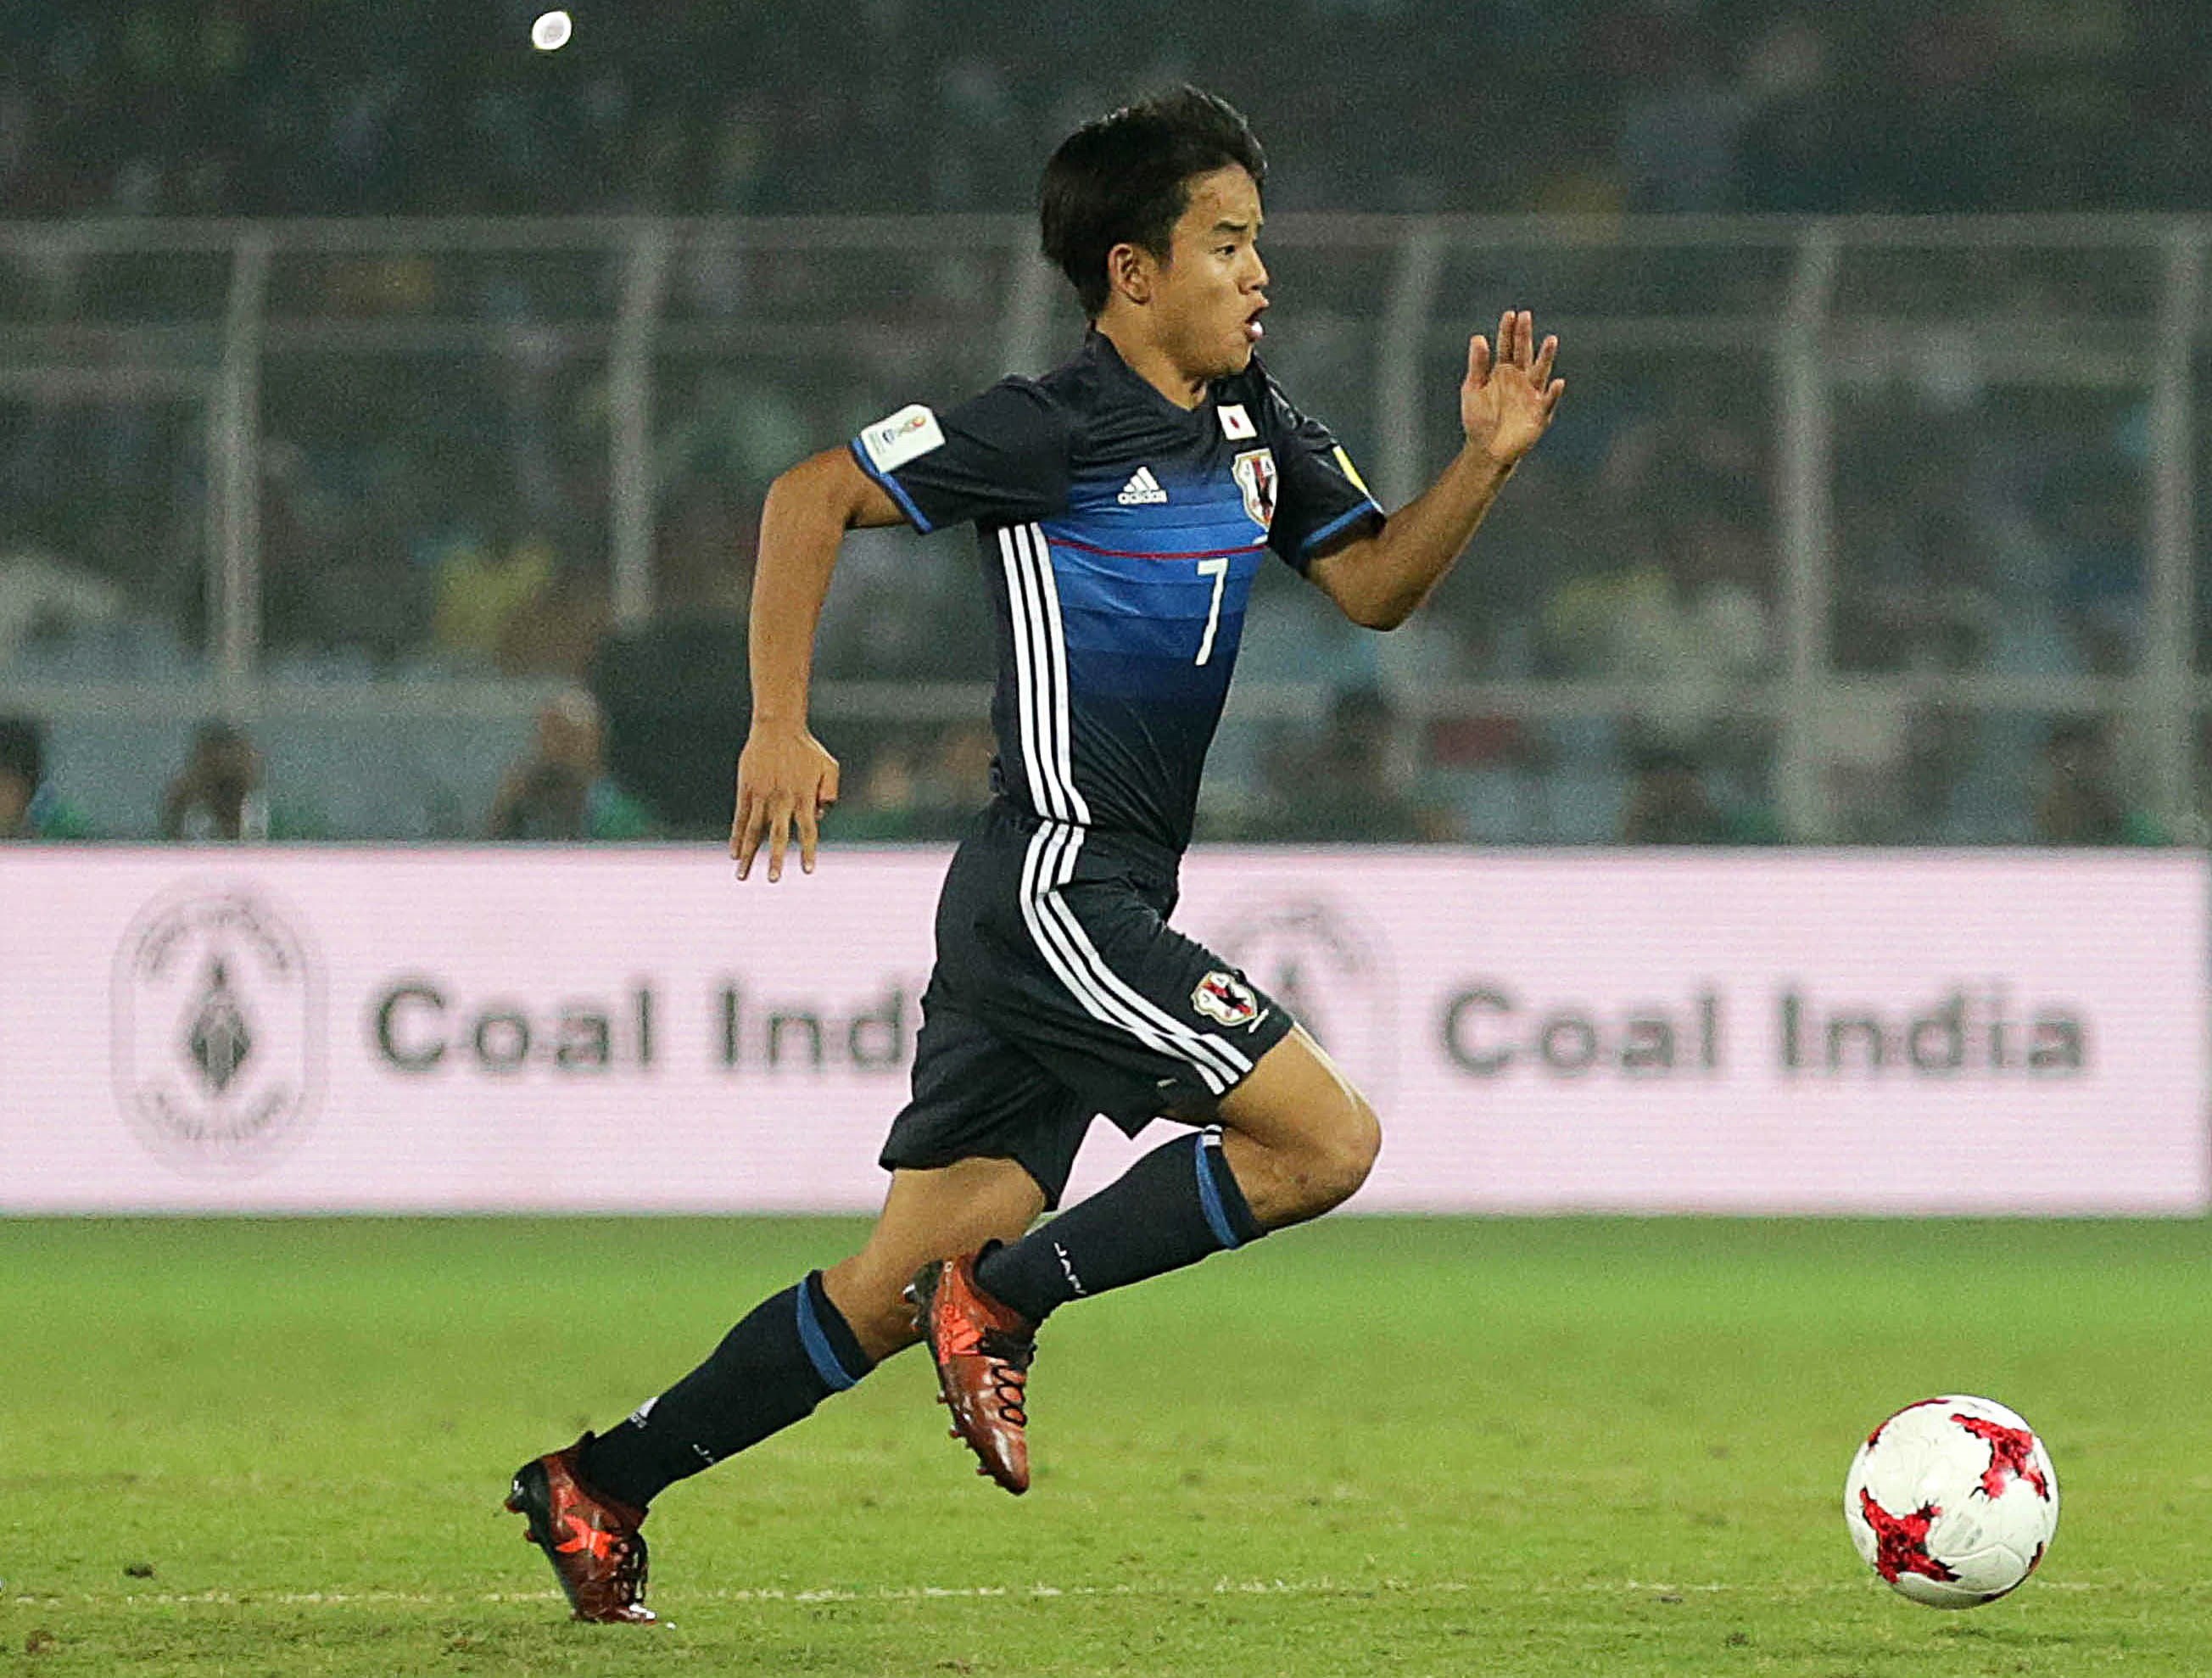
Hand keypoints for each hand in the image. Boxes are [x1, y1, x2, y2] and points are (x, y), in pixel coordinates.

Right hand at [731, 720, 839, 880]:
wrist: (777, 727)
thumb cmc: (806, 749)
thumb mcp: (829, 767)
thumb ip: (830, 792)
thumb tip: (820, 815)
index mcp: (804, 796)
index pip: (808, 830)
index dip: (807, 851)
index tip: (807, 871)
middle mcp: (782, 799)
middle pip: (778, 834)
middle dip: (775, 858)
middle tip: (773, 880)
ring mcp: (762, 795)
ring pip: (753, 831)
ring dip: (748, 855)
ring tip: (742, 876)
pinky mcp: (746, 790)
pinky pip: (740, 819)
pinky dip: (736, 837)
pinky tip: (734, 853)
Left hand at [1461, 309, 1563, 466]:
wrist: (1486, 449)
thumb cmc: (1479, 419)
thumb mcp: (1473, 389)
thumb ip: (1477, 365)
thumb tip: (1478, 337)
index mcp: (1503, 371)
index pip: (1507, 346)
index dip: (1508, 331)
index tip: (1510, 314)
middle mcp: (1520, 379)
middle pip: (1524, 353)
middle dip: (1525, 335)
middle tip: (1526, 316)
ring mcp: (1531, 395)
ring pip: (1540, 372)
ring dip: (1546, 357)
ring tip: (1551, 340)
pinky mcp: (1539, 414)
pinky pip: (1548, 402)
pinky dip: (1553, 394)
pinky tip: (1557, 383)